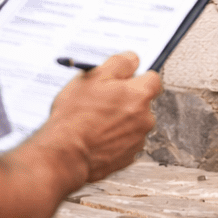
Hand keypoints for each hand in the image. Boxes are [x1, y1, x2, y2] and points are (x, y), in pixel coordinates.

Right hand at [44, 52, 162, 185]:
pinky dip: (115, 139)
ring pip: (134, 123)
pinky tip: (96, 138)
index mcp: (140, 95)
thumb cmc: (75, 116)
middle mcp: (145, 118)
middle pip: (143, 102)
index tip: (122, 80)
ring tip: (95, 122)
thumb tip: (133, 59)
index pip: (153, 79)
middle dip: (127, 100)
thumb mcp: (93, 77)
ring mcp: (138, 140)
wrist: (65, 156)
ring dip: (121, 120)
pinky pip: (126, 142)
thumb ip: (119, 63)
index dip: (136, 77)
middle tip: (102, 101)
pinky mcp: (128, 158)